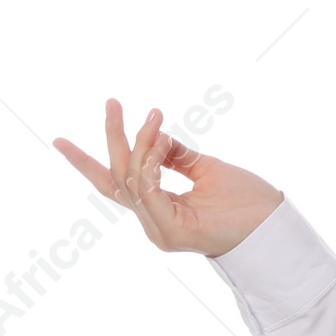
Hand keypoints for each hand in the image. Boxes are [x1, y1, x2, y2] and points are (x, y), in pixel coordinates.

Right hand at [53, 98, 283, 257]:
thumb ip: (176, 156)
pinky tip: (159, 139)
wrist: (276, 224)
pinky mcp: (172, 232)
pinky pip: (148, 190)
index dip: (87, 162)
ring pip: (133, 180)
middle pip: (117, 178)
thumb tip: (154, 136)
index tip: (59, 139)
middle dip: (112, 139)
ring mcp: (160, 230)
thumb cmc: (248, 201)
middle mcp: (154, 223)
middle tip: (111, 103)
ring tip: (156, 117)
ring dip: (140, 144)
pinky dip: (150, 162)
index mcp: (159, 210)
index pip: (115, 183)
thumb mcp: (207, 168)